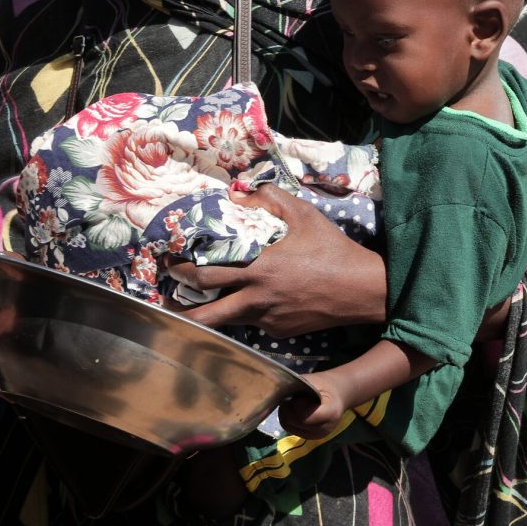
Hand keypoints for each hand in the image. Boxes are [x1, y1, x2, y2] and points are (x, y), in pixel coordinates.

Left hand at [167, 184, 387, 336]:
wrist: (360, 289)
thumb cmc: (331, 248)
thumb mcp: (304, 215)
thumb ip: (269, 199)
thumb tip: (237, 193)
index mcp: (258, 269)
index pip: (204, 275)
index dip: (179, 270)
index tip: (167, 262)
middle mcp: (256, 300)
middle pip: (203, 314)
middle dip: (177, 305)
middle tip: (166, 293)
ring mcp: (266, 320)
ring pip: (225, 324)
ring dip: (205, 315)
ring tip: (190, 307)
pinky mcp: (278, 333)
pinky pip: (252, 324)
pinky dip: (243, 314)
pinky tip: (246, 303)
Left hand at [279, 372, 348, 438]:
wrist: (339, 393)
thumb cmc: (326, 384)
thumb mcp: (314, 380)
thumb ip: (298, 386)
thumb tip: (278, 392)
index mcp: (331, 412)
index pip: (303, 417)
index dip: (295, 406)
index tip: (296, 395)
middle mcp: (325, 428)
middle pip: (296, 423)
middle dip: (289, 410)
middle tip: (292, 398)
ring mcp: (319, 435)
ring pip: (291, 428)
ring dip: (287, 415)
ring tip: (294, 403)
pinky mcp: (312, 437)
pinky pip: (292, 430)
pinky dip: (289, 420)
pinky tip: (295, 410)